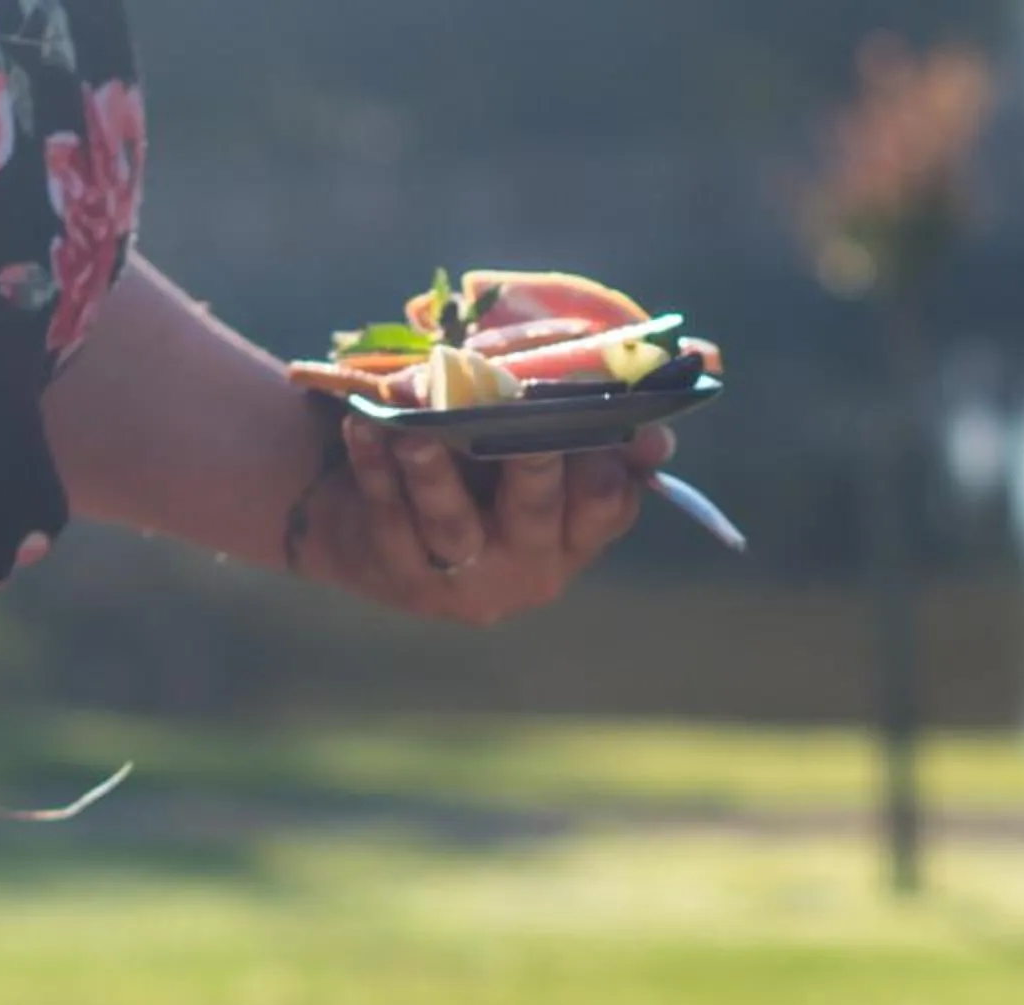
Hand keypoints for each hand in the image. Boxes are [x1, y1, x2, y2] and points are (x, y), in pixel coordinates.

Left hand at [289, 416, 674, 628]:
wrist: (374, 526)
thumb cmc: (472, 471)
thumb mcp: (538, 454)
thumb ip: (593, 433)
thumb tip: (659, 435)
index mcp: (575, 536)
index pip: (607, 501)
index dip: (610, 456)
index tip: (601, 408)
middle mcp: (530, 568)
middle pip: (537, 508)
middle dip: (531, 457)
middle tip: (519, 406)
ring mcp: (465, 578)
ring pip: (453, 523)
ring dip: (434, 472)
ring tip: (413, 430)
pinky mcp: (402, 575)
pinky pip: (389, 517)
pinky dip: (375, 469)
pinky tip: (364, 428)